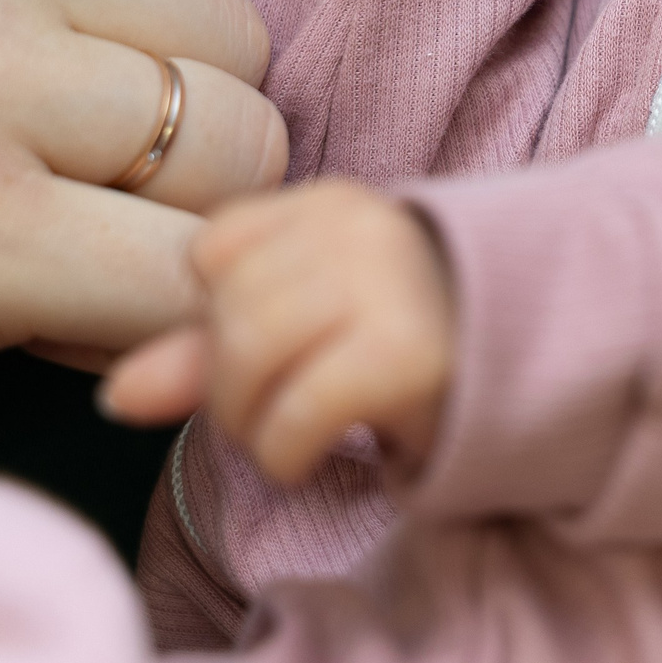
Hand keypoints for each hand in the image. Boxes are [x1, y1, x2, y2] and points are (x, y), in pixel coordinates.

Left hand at [99, 179, 454, 484]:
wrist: (546, 362)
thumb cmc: (416, 345)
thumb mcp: (315, 329)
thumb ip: (211, 349)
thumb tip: (115, 396)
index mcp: (333, 205)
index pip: (214, 250)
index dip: (219, 315)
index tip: (270, 352)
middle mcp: (360, 231)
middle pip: (226, 311)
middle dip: (225, 386)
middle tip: (269, 415)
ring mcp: (387, 287)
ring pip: (248, 356)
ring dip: (248, 424)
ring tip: (286, 436)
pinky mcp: (408, 355)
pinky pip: (295, 413)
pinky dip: (284, 453)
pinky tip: (311, 457)